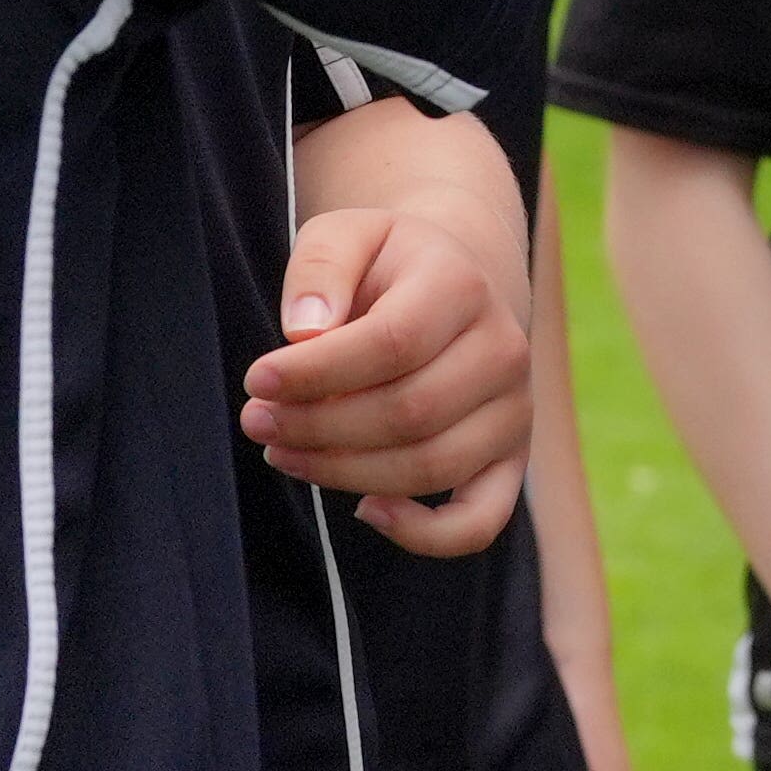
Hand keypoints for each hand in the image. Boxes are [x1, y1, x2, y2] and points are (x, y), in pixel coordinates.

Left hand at [243, 200, 531, 552]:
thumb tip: (305, 332)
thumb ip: (320, 265)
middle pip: (408, 411)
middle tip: (257, 421)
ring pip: (431, 466)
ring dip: (344, 472)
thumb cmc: (384, 266)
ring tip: (284, 452)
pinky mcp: (509, 459)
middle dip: (318, 426)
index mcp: (463, 285)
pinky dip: (424, 535)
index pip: (392, 343)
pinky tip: (366, 510)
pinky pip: (481, 521)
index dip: (317, 372)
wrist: (454, 285)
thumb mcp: (346, 235)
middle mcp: (504, 349)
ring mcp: (513, 410)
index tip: (257, 379)